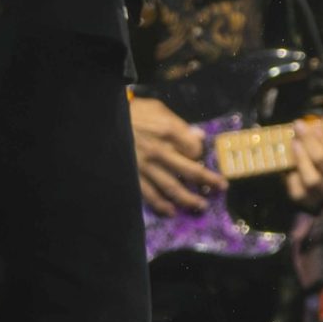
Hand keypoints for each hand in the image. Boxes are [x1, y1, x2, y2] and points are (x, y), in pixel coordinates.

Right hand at [131, 95, 222, 216]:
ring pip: (172, 187)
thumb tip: (199, 136)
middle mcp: (159, 151)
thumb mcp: (158, 110)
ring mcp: (145, 167)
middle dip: (207, 181)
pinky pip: (149, 195)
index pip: (195, 149)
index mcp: (168, 131)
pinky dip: (161, 205)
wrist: (101, 121)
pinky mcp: (132, 178)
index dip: (200, 154)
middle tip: (221, 188)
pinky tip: (171, 211)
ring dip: (188, 199)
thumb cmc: (133, 113)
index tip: (200, 157)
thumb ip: (180, 125)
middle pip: (190, 171)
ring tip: (200, 206)